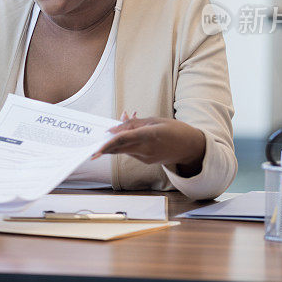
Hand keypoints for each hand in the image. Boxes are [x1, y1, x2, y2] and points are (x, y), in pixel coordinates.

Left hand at [91, 116, 206, 176]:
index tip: (97, 147)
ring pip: (124, 150)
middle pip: (120, 148)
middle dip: (105, 149)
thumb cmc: (175, 130)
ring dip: (114, 143)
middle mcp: (147, 149)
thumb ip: (135, 123)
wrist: (191, 148)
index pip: (124, 139)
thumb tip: (118, 123)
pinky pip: (131, 152)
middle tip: (91, 151)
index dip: (109, 143)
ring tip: (109, 133)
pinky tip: (122, 137)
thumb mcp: (155, 120)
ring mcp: (147, 157)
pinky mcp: (146, 161)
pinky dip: (124, 145)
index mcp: (150, 135)